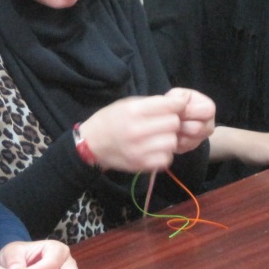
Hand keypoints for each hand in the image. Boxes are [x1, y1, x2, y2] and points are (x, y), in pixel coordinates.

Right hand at [80, 92, 210, 172]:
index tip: (177, 107)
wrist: (90, 144)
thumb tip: (178, 103)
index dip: (178, 105)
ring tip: (158, 137)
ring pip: (172, 142)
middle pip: (174, 124)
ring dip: (169, 138)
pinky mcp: (141, 164)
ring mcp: (140, 150)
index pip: (171, 106)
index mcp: (133, 111)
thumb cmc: (110, 120)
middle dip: (172, 122)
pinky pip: (167, 158)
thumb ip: (151, 103)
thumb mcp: (127, 104)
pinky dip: (164, 154)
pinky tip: (154, 149)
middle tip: (164, 123)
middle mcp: (137, 130)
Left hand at [166, 87, 215, 153]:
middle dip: (180, 124)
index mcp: (209, 108)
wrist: (175, 116)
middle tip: (170, 120)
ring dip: (176, 134)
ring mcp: (201, 139)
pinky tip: (169, 134)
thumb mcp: (178, 94)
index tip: (177, 110)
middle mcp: (210, 125)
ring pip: (189, 141)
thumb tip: (178, 103)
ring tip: (169, 126)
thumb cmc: (178, 103)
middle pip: (197, 129)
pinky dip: (172, 142)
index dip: (188, 111)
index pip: (206, 112)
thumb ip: (178, 97)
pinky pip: (182, 149)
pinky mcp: (190, 148)